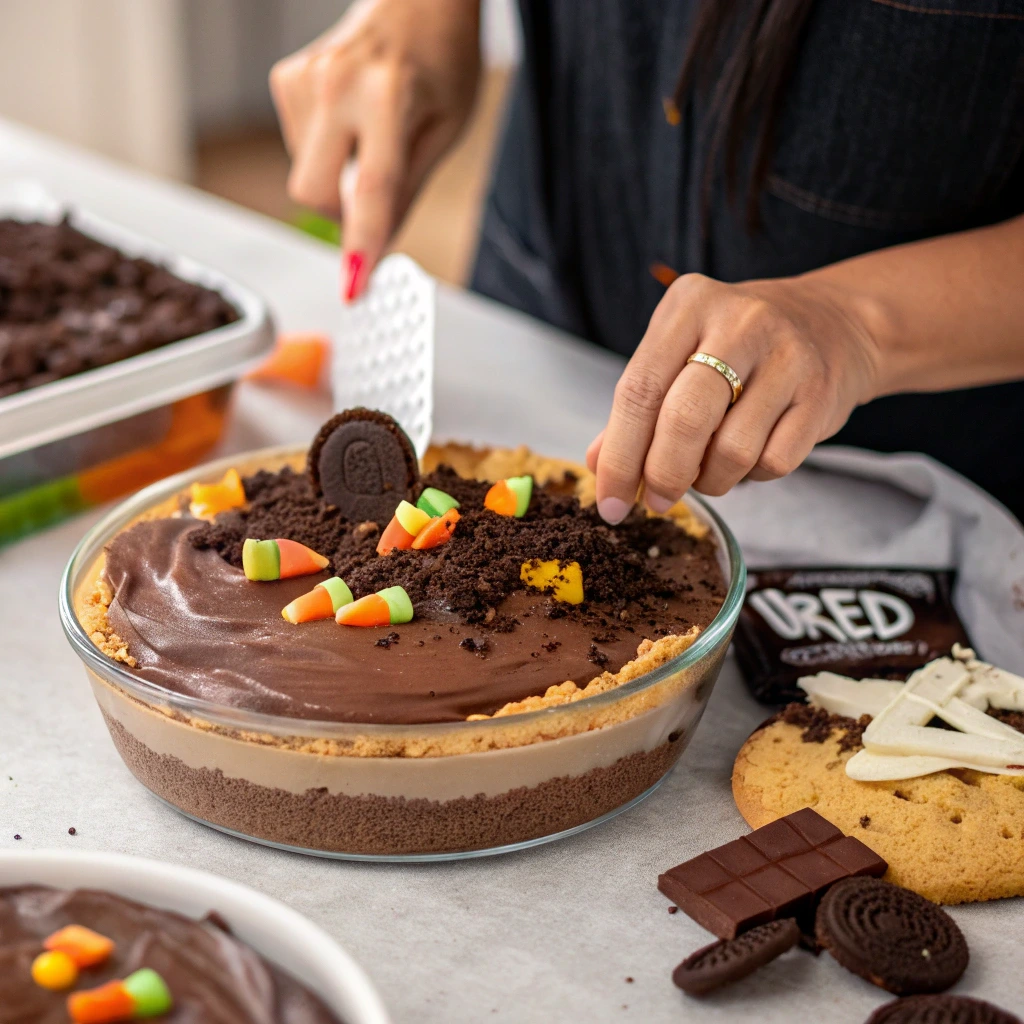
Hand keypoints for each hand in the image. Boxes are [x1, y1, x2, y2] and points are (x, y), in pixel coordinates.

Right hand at [270, 0, 481, 299]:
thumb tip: (377, 249)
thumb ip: (408, 192)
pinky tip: (350, 123)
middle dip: (341, 213)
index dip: (361, 245)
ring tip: (371, 140)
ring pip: (304, 173)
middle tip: (373, 201)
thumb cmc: (442, 58)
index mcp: (387, 96)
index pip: (370, 189)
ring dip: (335, 179)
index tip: (354, 288)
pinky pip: (296, 147)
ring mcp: (305, 78)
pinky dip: (323, 152)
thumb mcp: (446, 130)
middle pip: (312, 191)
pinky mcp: (287, 79)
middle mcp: (336, 84)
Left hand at [587, 273, 881, 522]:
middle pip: (684, 419)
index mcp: (688, 306)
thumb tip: (598, 465)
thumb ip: (638, 406)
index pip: (638, 390)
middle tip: (656, 501)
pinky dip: (753, 476)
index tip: (609, 501)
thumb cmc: (737, 347)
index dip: (619, 456)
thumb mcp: (680, 354)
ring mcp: (787, 355)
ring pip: (732, 450)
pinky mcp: (822, 392)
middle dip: (663, 475)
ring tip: (708, 470)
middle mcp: (739, 322)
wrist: (833, 323)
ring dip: (711, 480)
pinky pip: (775, 461)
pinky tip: (751, 457)